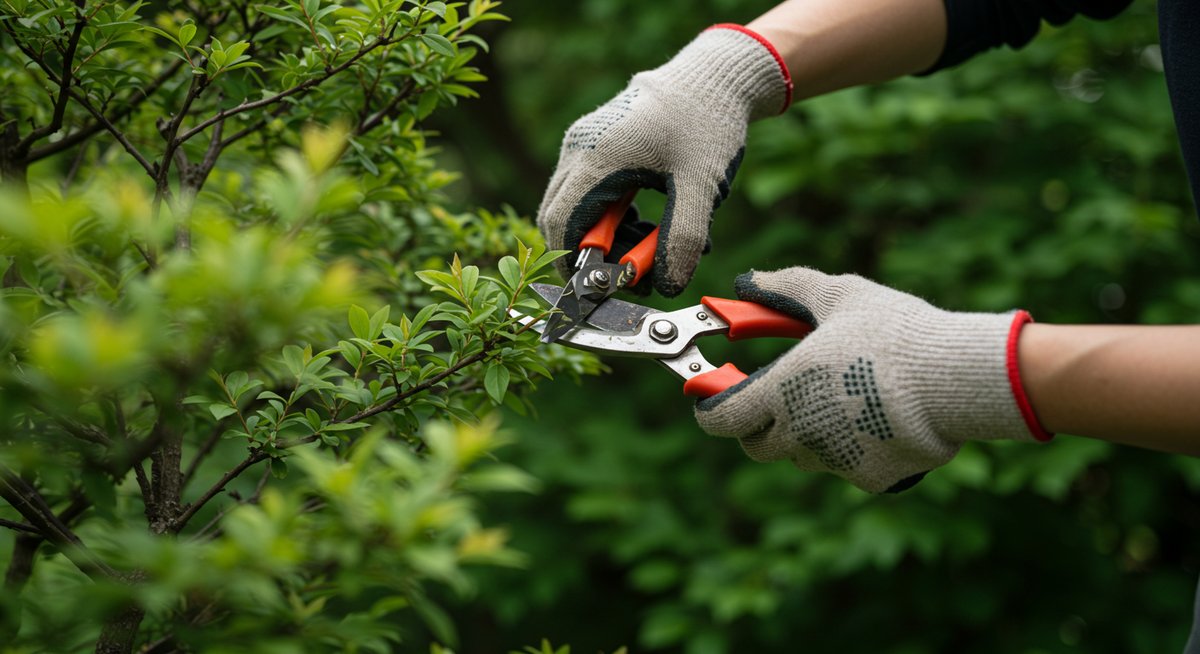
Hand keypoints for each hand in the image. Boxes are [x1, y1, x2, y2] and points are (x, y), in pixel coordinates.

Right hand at [537, 25, 790, 296]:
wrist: (713, 77)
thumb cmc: (708, 124)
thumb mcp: (702, 186)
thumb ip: (684, 239)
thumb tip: (667, 286)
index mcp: (597, 157)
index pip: (561, 225)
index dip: (576, 265)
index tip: (608, 288)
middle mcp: (579, 148)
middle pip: (560, 219)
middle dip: (596, 255)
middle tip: (639, 271)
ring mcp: (583, 144)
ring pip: (573, 209)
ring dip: (607, 238)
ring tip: (654, 244)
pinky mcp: (594, 145)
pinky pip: (586, 194)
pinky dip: (611, 218)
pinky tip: (649, 221)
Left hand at [694, 267, 1047, 492]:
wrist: (958, 377)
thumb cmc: (894, 332)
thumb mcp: (838, 295)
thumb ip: (787, 288)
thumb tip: (750, 282)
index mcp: (782, 389)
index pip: (720, 419)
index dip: (711, 409)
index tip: (715, 395)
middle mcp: (800, 432)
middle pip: (756, 445)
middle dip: (759, 423)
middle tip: (778, 396)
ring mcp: (834, 460)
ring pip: (803, 456)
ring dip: (807, 434)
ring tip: (840, 396)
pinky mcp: (869, 479)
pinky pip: (846, 467)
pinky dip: (852, 449)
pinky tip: (877, 418)